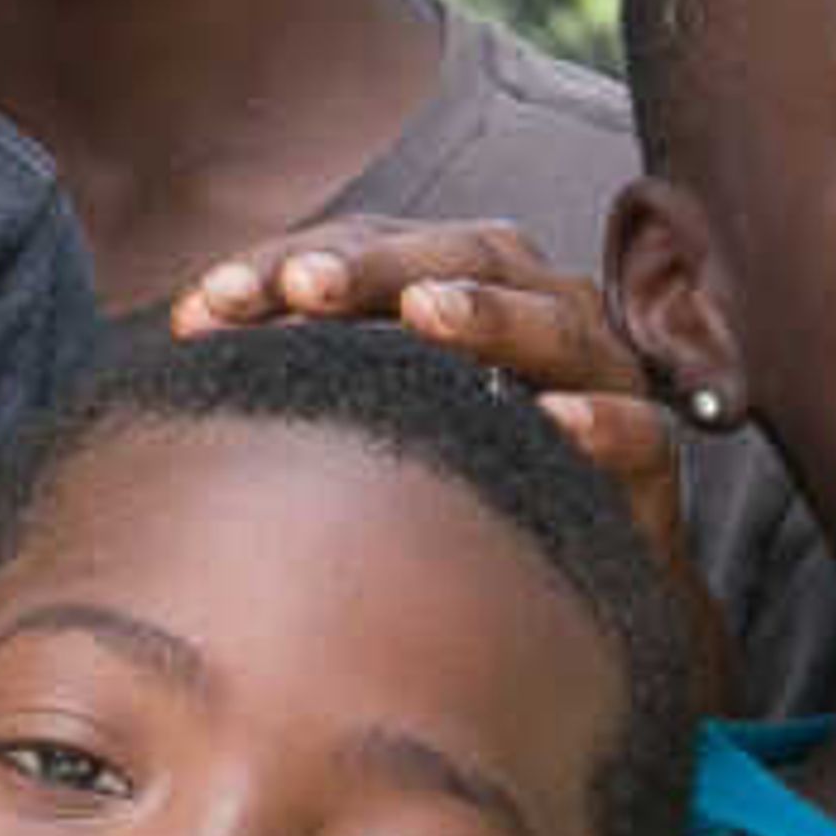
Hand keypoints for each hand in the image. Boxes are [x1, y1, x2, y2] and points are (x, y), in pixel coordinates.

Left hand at [171, 219, 689, 577]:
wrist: (573, 587)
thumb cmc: (455, 481)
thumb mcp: (372, 413)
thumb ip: (300, 361)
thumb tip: (187, 326)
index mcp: (464, 286)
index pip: (374, 248)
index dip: (290, 264)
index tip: (206, 307)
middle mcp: (537, 310)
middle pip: (466, 259)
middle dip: (381, 268)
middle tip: (304, 288)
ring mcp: (600, 377)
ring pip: (554, 322)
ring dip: (490, 316)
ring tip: (427, 316)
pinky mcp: (647, 457)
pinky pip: (635, 429)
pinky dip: (600, 422)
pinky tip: (554, 423)